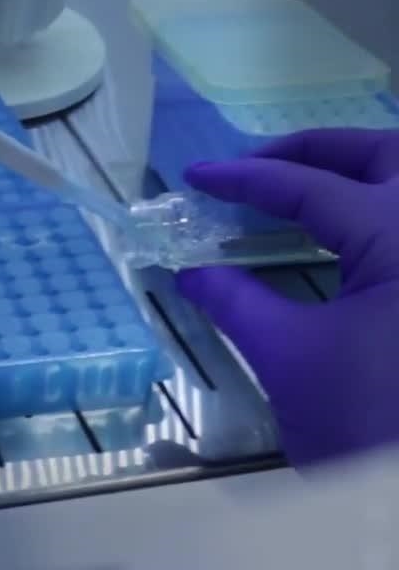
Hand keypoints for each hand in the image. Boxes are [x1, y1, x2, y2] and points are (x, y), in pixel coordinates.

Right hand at [176, 128, 398, 465]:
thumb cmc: (362, 421)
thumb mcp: (288, 355)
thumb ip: (236, 300)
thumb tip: (191, 271)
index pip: (311, 187)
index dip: (246, 178)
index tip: (197, 177)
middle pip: (385, 154)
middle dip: (318, 149)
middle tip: (257, 164)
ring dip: (357, 174)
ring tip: (297, 189)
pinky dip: (375, 217)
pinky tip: (338, 239)